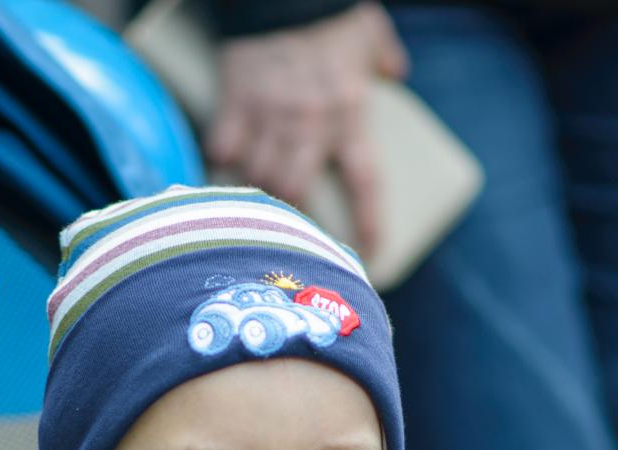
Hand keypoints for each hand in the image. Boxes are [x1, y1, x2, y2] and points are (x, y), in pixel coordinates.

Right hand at [206, 2, 407, 252]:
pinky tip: (223, 168)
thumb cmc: (327, 12)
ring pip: (257, 177)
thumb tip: (396, 70)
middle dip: (291, 216)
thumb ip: (383, 53)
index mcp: (349, 113)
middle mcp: (310, 121)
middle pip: (295, 191)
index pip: (365, 182)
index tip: (372, 257)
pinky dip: (221, 162)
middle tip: (291, 226)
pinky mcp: (235, 99)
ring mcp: (269, 112)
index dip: (369, 224)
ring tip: (257, 203)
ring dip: (257, 193)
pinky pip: (222, 148)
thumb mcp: (366, 30)